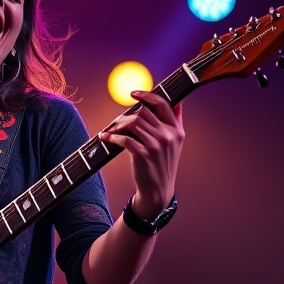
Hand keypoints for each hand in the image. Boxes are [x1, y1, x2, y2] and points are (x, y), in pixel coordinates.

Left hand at [99, 91, 184, 216]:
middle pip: (143, 113)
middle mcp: (168, 136)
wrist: (158, 190)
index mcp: (177, 130)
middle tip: (117, 122)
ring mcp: (156, 145)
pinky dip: (112, 137)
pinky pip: (124, 138)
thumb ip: (175, 122)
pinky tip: (105, 138)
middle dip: (126, 115)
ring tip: (111, 130)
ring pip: (133, 123)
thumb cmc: (162, 164)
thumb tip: (177, 101)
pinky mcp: (143, 154)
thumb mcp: (175, 143)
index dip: (147, 95)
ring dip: (118, 125)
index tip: (133, 94)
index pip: (163, 104)